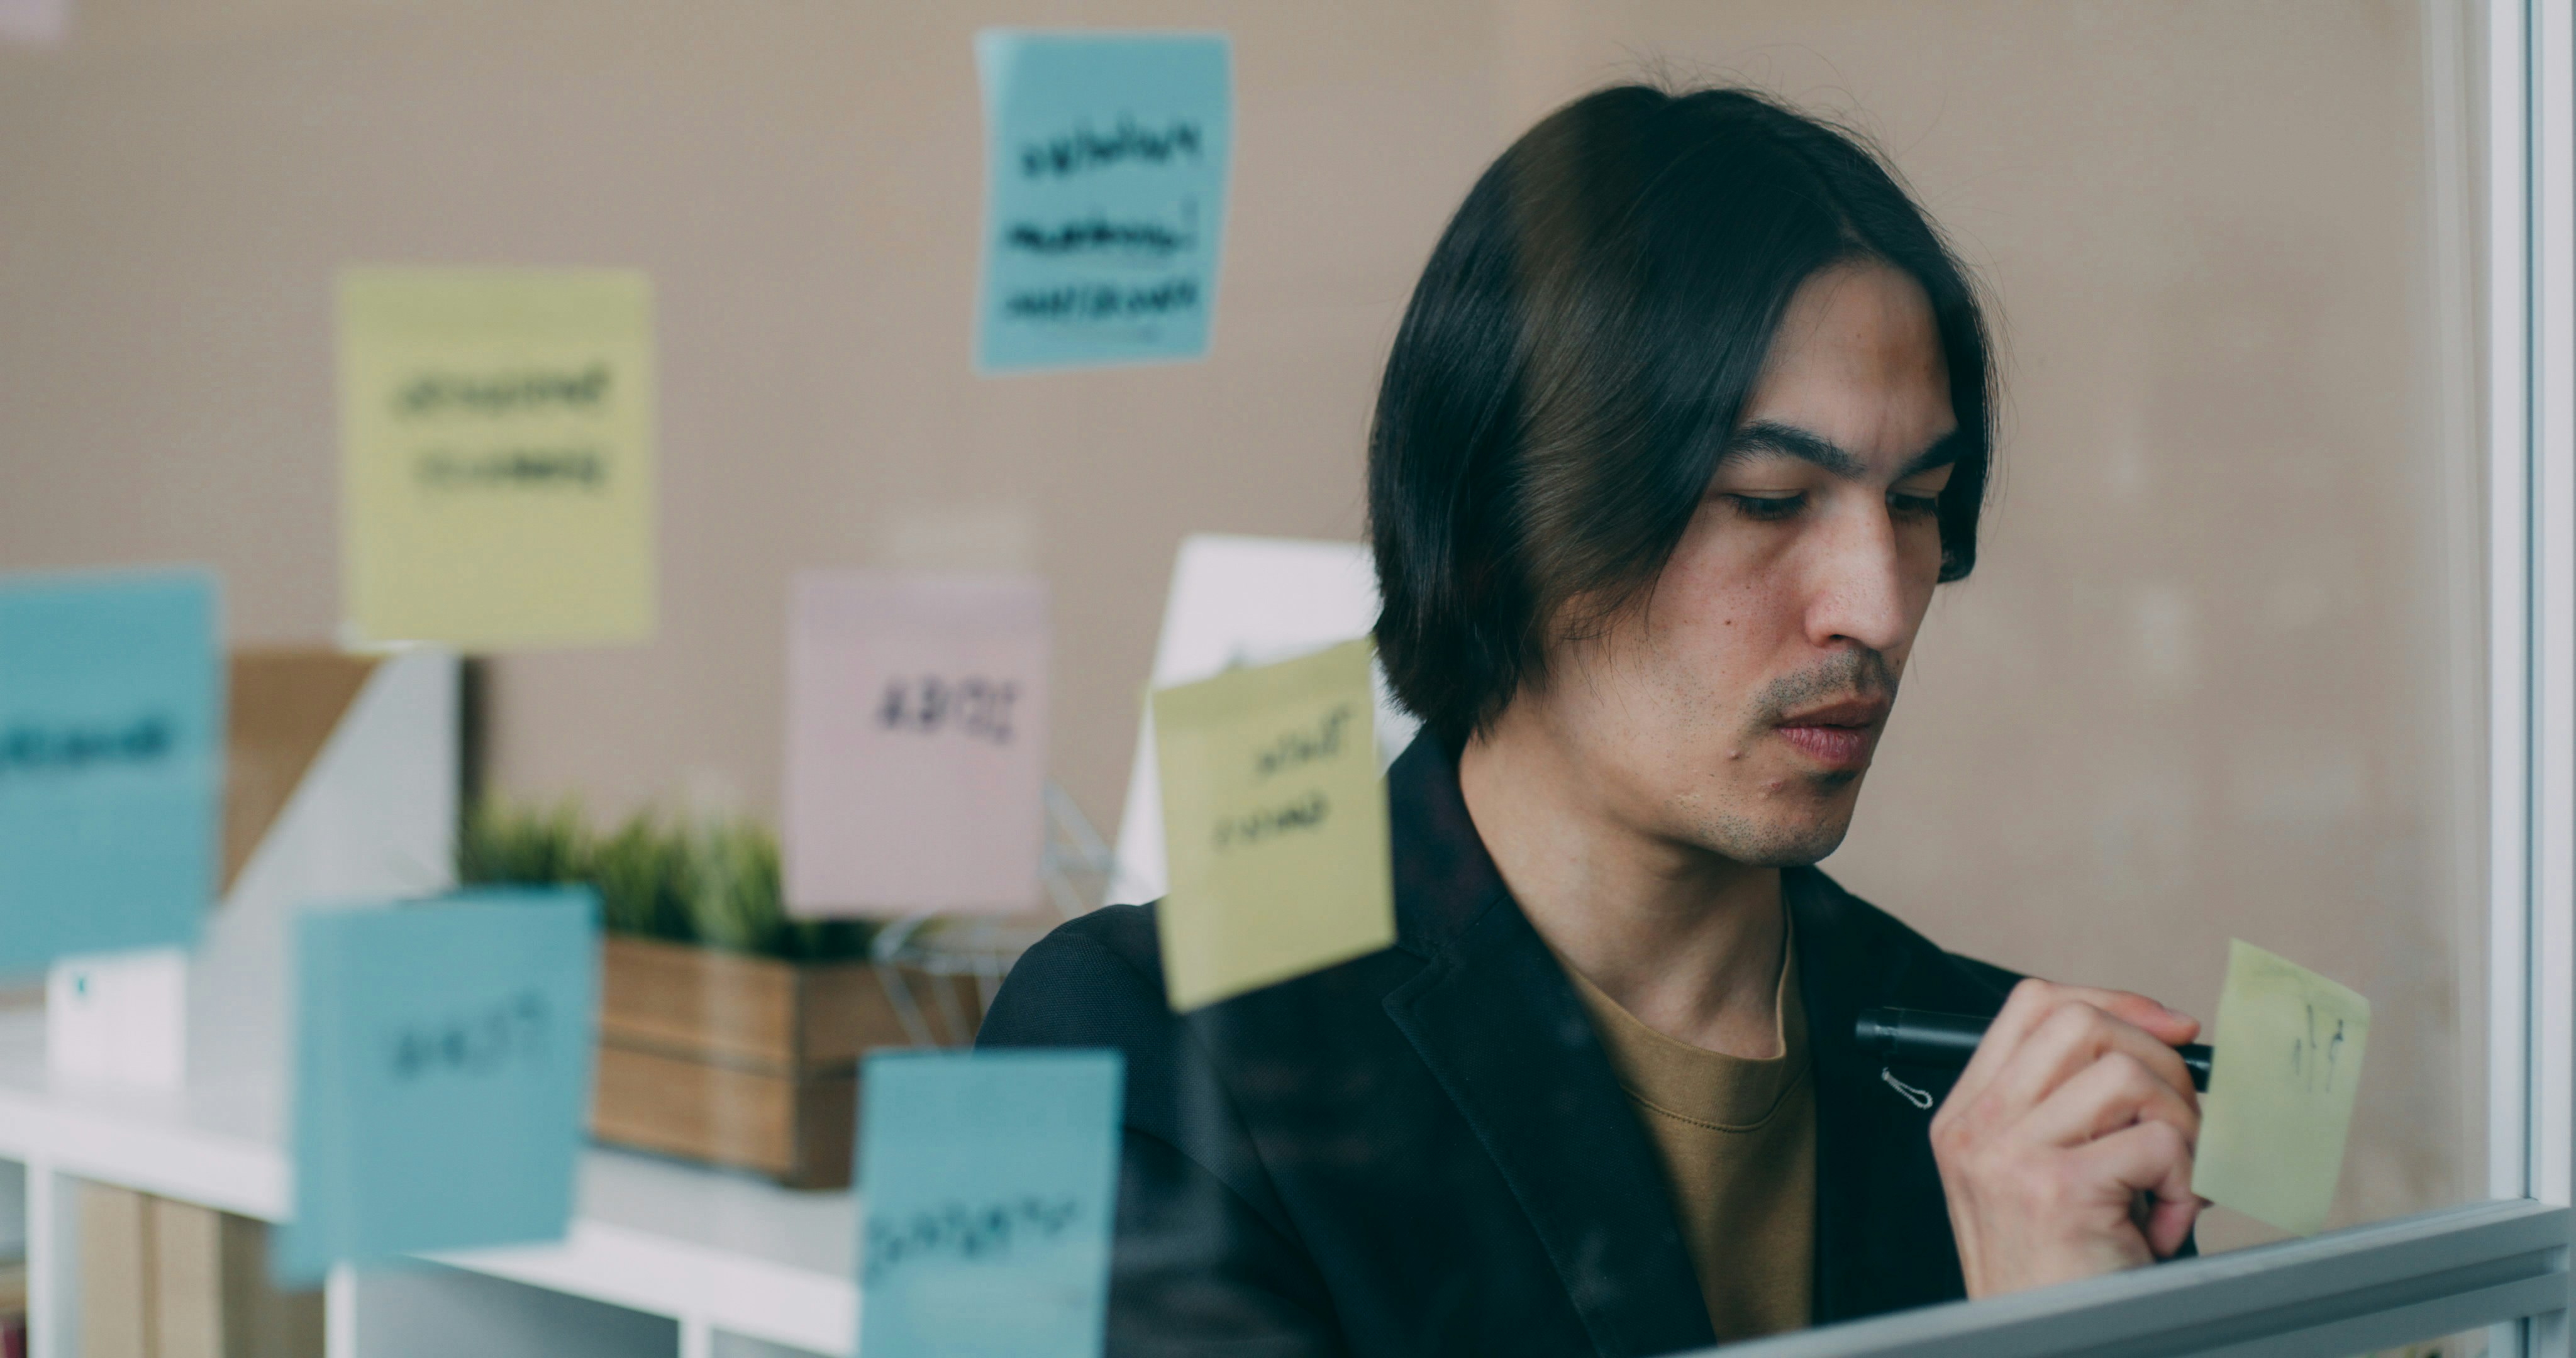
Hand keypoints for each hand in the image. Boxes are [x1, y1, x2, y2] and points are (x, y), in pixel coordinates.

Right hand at [1929, 978, 2203, 1297]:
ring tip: (2172, 1181)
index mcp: (1967, 1117)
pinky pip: (2160, 1143)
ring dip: (2181, 1126)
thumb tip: (2169, 1036)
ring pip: (2127, 1074)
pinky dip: (2187, 1182)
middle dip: (2158, 1061)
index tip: (2169, 1030)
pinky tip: (2162, 1222)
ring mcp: (2010, 1156)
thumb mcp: (2039, 1174)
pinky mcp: (2058, 1190)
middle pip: (2080, 1022)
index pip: (2033, 1005)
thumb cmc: (2057, 1275)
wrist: (2039, 1350)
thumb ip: (2073, 1108)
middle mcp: (1977, 1129)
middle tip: (2181, 1122)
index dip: (2113, 1002)